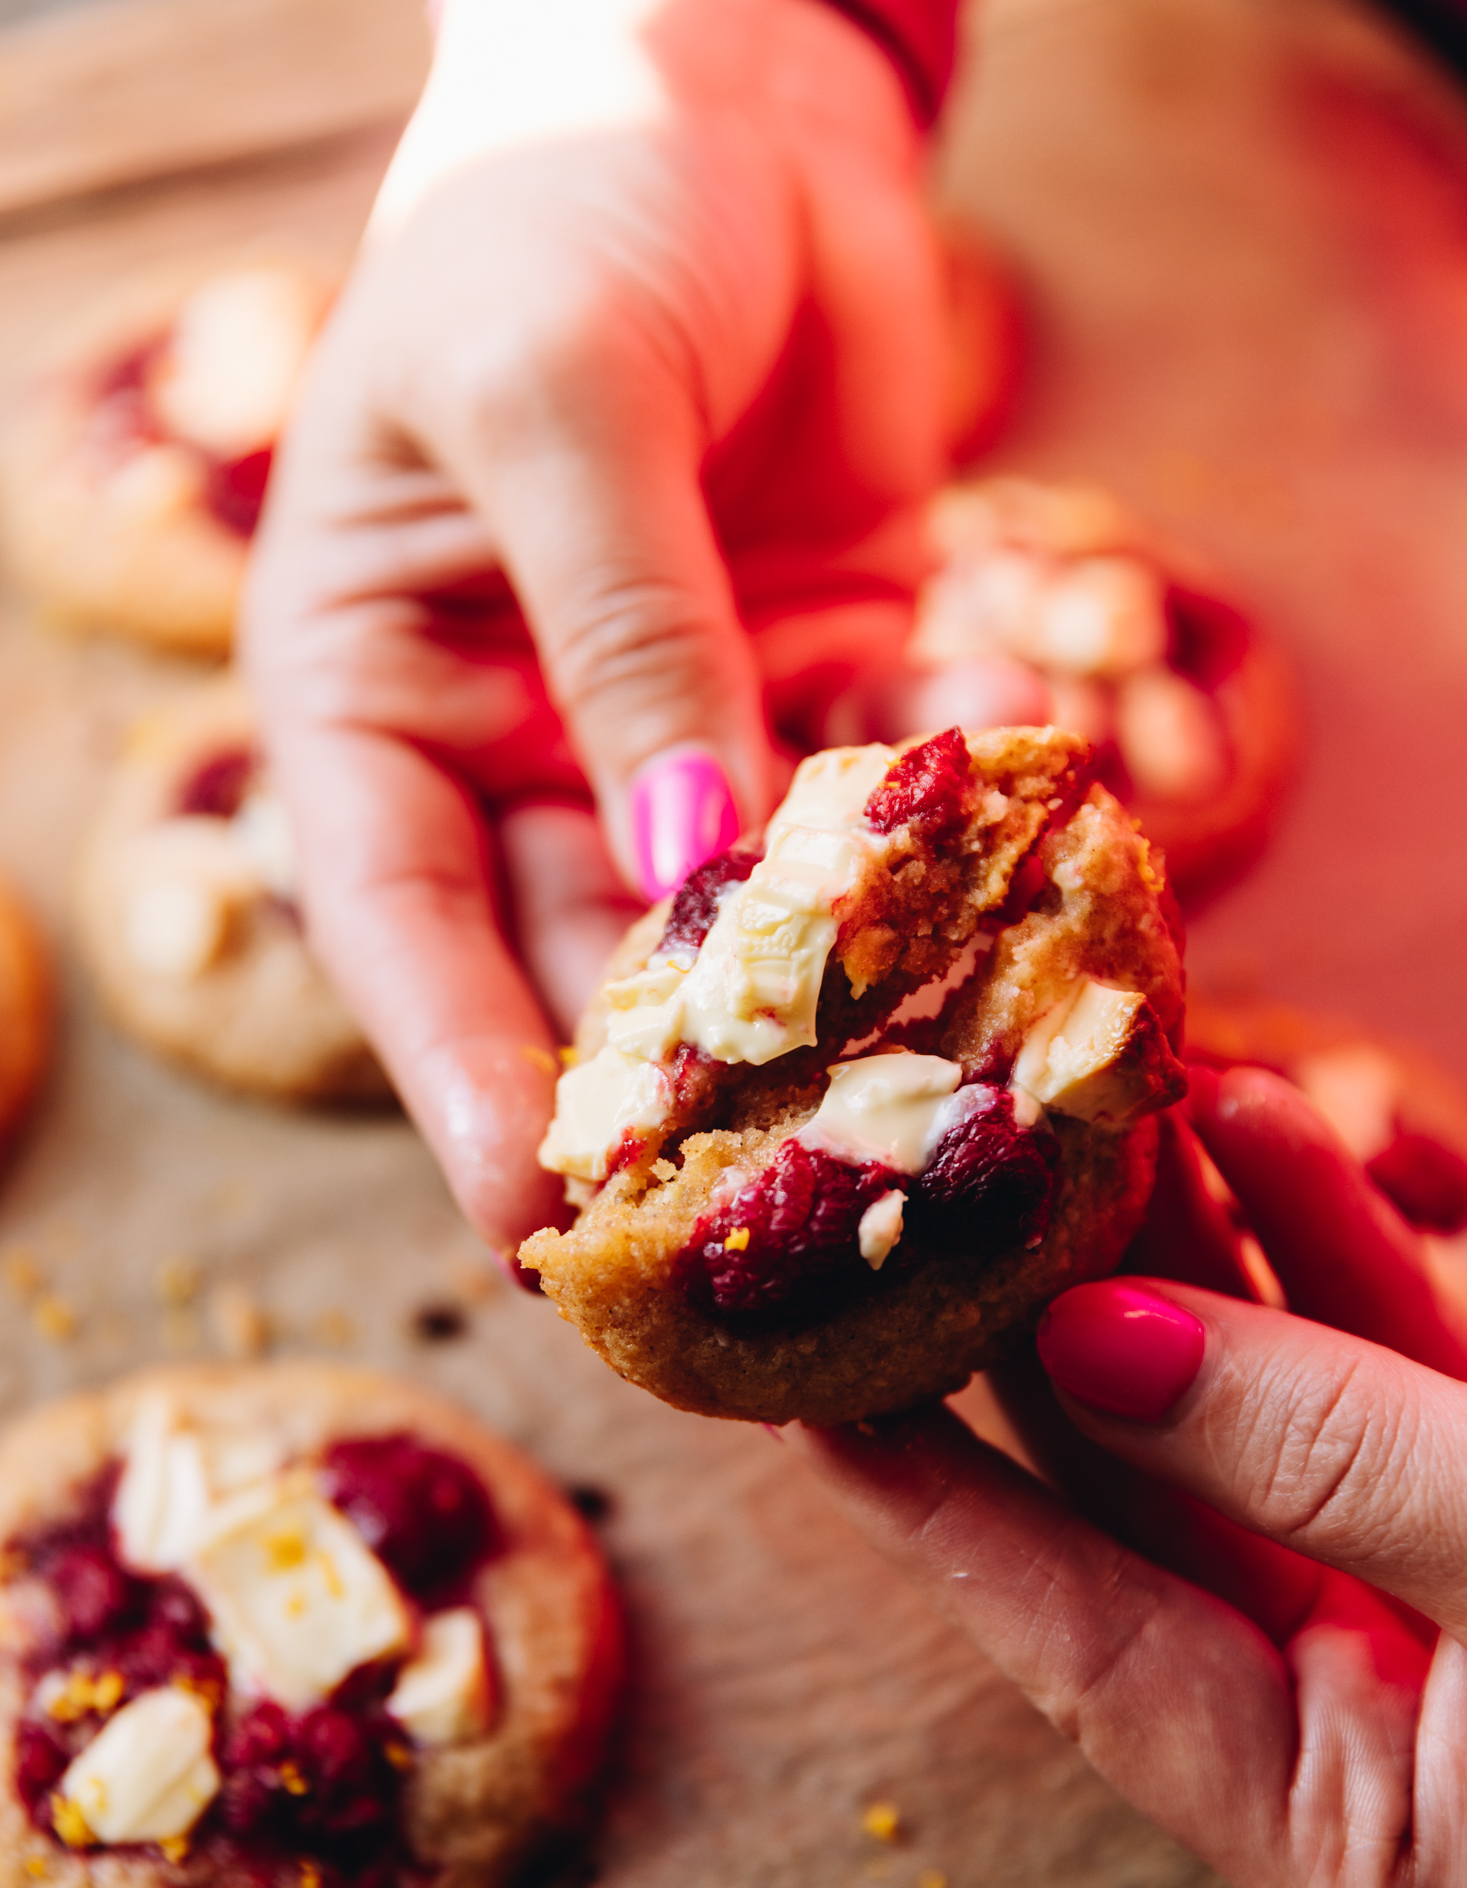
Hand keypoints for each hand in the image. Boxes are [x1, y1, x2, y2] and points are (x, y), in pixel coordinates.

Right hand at [242, 0, 946, 1260]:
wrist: (727, 95)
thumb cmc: (569, 208)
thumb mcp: (558, 394)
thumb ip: (623, 629)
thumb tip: (690, 869)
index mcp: (373, 698)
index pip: (399, 924)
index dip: (461, 1077)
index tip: (537, 1218)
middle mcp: (514, 752)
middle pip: (578, 967)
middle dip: (667, 1096)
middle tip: (760, 1230)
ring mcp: (669, 743)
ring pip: (737, 932)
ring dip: (819, 1021)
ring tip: (908, 1130)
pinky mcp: (813, 707)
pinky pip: (868, 837)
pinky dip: (931, 899)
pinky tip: (1008, 967)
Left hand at [798, 1067, 1466, 1887]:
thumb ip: (1331, 1464)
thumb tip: (1100, 1347)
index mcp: (1351, 1839)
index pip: (1075, 1639)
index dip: (929, 1490)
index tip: (789, 1365)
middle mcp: (1382, 1735)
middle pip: (1150, 1500)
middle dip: (1052, 1315)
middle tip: (924, 1171)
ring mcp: (1459, 1616)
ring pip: (1266, 1406)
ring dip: (1193, 1241)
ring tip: (1087, 1091)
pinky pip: (1396, 1370)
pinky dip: (1338, 1245)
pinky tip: (1259, 1120)